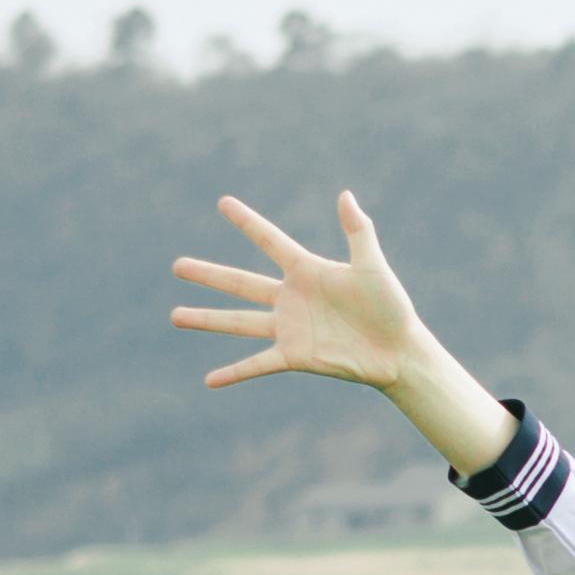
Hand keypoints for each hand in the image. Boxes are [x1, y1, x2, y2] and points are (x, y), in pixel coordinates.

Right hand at [170, 193, 471, 433]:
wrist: (399, 350)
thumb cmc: (391, 306)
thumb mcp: (372, 265)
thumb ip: (358, 231)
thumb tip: (345, 195)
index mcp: (307, 270)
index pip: (269, 241)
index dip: (247, 222)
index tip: (223, 203)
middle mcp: (291, 298)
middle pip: (240, 283)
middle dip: (208, 274)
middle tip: (177, 265)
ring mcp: (289, 328)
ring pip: (238, 322)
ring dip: (206, 319)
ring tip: (175, 316)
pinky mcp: (294, 356)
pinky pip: (257, 364)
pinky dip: (234, 372)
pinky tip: (209, 380)